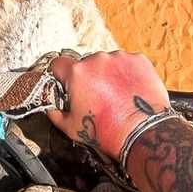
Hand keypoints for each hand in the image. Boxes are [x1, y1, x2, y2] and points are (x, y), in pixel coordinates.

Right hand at [47, 51, 169, 158]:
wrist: (142, 133)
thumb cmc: (107, 131)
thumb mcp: (70, 127)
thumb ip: (54, 113)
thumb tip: (50, 107)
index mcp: (77, 73)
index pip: (58, 64)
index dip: (59, 75)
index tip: (65, 83)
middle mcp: (97, 60)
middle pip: (85, 64)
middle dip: (88, 77)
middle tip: (96, 97)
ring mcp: (119, 58)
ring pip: (107, 62)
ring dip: (108, 74)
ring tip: (116, 96)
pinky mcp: (138, 60)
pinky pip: (127, 63)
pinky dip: (127, 73)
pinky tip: (129, 90)